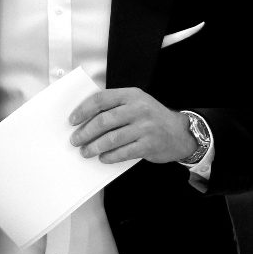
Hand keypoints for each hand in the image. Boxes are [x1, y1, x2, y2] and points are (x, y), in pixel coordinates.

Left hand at [70, 87, 196, 163]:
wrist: (180, 132)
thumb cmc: (151, 117)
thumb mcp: (135, 103)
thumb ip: (114, 106)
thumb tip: (85, 119)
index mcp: (131, 95)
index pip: (101, 99)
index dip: (83, 110)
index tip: (72, 120)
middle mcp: (138, 109)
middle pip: (104, 121)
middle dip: (85, 132)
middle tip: (75, 140)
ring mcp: (145, 127)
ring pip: (111, 139)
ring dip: (94, 147)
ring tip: (85, 152)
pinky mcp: (149, 145)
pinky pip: (123, 152)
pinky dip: (110, 156)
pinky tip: (102, 158)